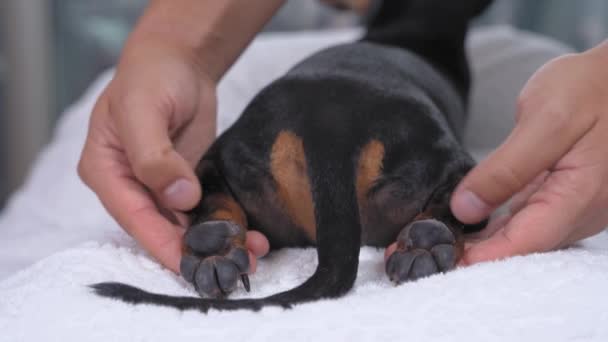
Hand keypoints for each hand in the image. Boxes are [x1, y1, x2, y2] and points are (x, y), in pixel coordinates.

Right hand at [78, 39, 268, 272]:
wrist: (178, 60)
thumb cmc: (151, 77)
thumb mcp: (143, 110)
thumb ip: (155, 157)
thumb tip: (179, 199)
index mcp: (106, 171)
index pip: (133, 216)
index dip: (161, 243)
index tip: (188, 264)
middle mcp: (129, 185)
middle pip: (159, 227)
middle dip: (194, 249)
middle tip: (230, 265)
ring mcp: (159, 186)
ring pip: (184, 224)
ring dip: (215, 241)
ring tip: (250, 256)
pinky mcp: (186, 181)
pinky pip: (203, 209)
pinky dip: (223, 223)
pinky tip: (248, 235)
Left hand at [451, 42, 607, 264]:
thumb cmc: (593, 88)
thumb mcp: (545, 120)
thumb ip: (506, 168)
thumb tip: (466, 208)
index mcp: (580, 195)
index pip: (525, 242)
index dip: (482, 258)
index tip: (442, 260)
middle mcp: (581, 211)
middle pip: (521, 245)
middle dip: (474, 253)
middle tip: (425, 247)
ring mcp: (575, 206)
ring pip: (522, 234)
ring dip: (481, 240)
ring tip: (436, 235)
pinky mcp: (565, 195)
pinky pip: (527, 218)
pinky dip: (496, 223)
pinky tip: (466, 221)